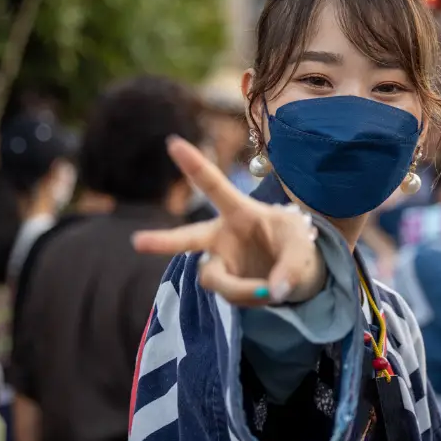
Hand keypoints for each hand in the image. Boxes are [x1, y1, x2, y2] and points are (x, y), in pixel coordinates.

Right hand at [131, 137, 322, 305]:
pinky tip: (267, 294)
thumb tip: (273, 292)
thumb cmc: (297, 245)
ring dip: (240, 289)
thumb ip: (292, 267)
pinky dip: (250, 298)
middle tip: (137, 241)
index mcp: (241, 212)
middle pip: (188, 238)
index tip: (173, 142)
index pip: (215, 187)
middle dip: (162, 241)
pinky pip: (229, 296)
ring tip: (268, 292)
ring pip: (213, 278)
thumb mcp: (303, 247)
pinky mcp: (225, 284)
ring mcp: (221, 260)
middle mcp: (223, 235)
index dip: (194, 165)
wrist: (301, 273)